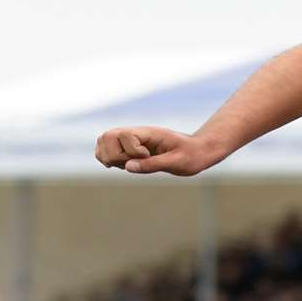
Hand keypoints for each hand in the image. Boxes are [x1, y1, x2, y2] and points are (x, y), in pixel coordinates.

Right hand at [94, 126, 222, 175]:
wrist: (198, 152)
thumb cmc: (191, 156)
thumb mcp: (177, 163)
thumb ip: (153, 164)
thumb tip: (128, 167)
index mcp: (148, 133)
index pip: (123, 135)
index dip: (131, 150)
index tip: (148, 156)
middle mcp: (136, 133)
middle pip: (106, 137)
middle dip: (115, 155)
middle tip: (136, 163)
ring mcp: (130, 139)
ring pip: (103, 142)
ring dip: (111, 157)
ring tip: (132, 164)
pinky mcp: (128, 147)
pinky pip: (106, 150)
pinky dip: (111, 160)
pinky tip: (128, 165)